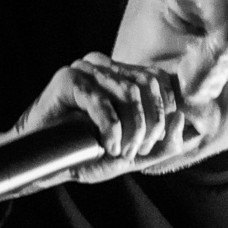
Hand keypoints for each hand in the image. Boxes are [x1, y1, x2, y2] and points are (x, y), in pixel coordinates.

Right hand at [0, 52, 199, 184]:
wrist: (42, 162)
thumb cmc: (84, 153)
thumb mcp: (132, 151)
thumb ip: (162, 141)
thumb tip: (185, 122)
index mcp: (120, 74)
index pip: (160, 81)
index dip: (165, 114)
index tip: (151, 146)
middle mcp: (104, 65)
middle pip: (149, 86)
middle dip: (150, 125)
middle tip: (136, 152)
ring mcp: (85, 69)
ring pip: (129, 93)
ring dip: (132, 130)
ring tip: (121, 152)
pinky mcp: (68, 80)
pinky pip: (102, 102)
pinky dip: (111, 129)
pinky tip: (107, 146)